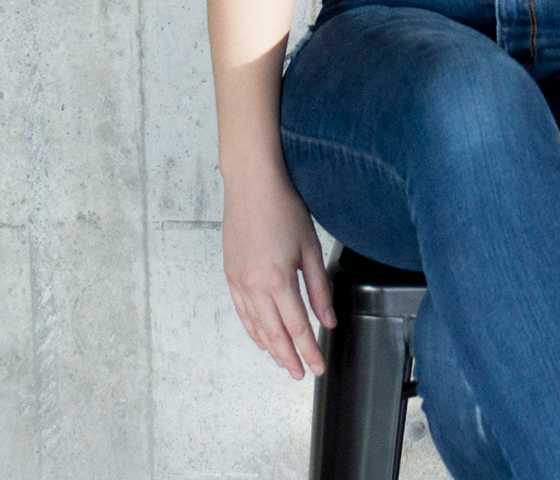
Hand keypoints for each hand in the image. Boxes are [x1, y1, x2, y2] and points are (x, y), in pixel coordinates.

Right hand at [221, 162, 336, 379]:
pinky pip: (241, 312)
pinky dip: (253, 330)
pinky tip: (262, 339)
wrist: (251, 185)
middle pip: (274, 334)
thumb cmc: (282, 209)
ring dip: (271, 349)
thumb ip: (319, 289)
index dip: (309, 351)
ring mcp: (239, 282)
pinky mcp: (231, 275)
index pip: (297, 328)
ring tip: (284, 362)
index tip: (318, 367)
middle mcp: (254, 286)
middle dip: (289, 358)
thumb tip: (328, 320)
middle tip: (301, 374)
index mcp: (277, 280)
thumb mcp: (310, 247)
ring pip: (255, 327)